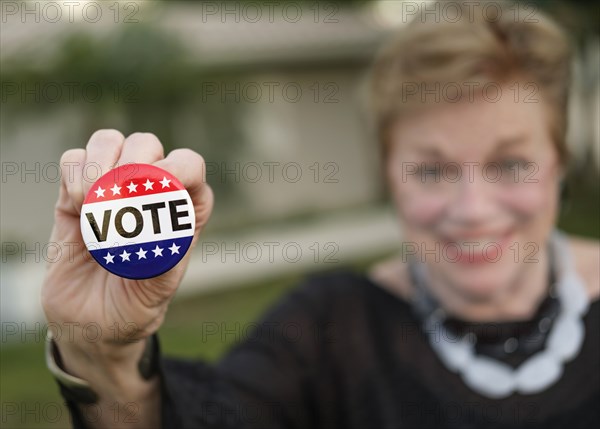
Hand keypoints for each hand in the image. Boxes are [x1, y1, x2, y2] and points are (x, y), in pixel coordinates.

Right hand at [41, 130, 212, 362]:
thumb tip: (159, 230)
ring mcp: (111, 188)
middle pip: (147, 144)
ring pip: (109, 141)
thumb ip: (163, 262)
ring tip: (93, 201)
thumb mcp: (156, 292)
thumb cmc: (133, 308)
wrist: (89, 324)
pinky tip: (77, 205)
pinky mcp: (75, 195)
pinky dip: (73, 174)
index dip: (177, 166)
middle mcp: (150, 191)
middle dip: (133, 163)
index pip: (190, 165)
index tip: (156, 187)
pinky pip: (73, 160)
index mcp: (182, 210)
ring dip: (99, 163)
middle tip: (120, 199)